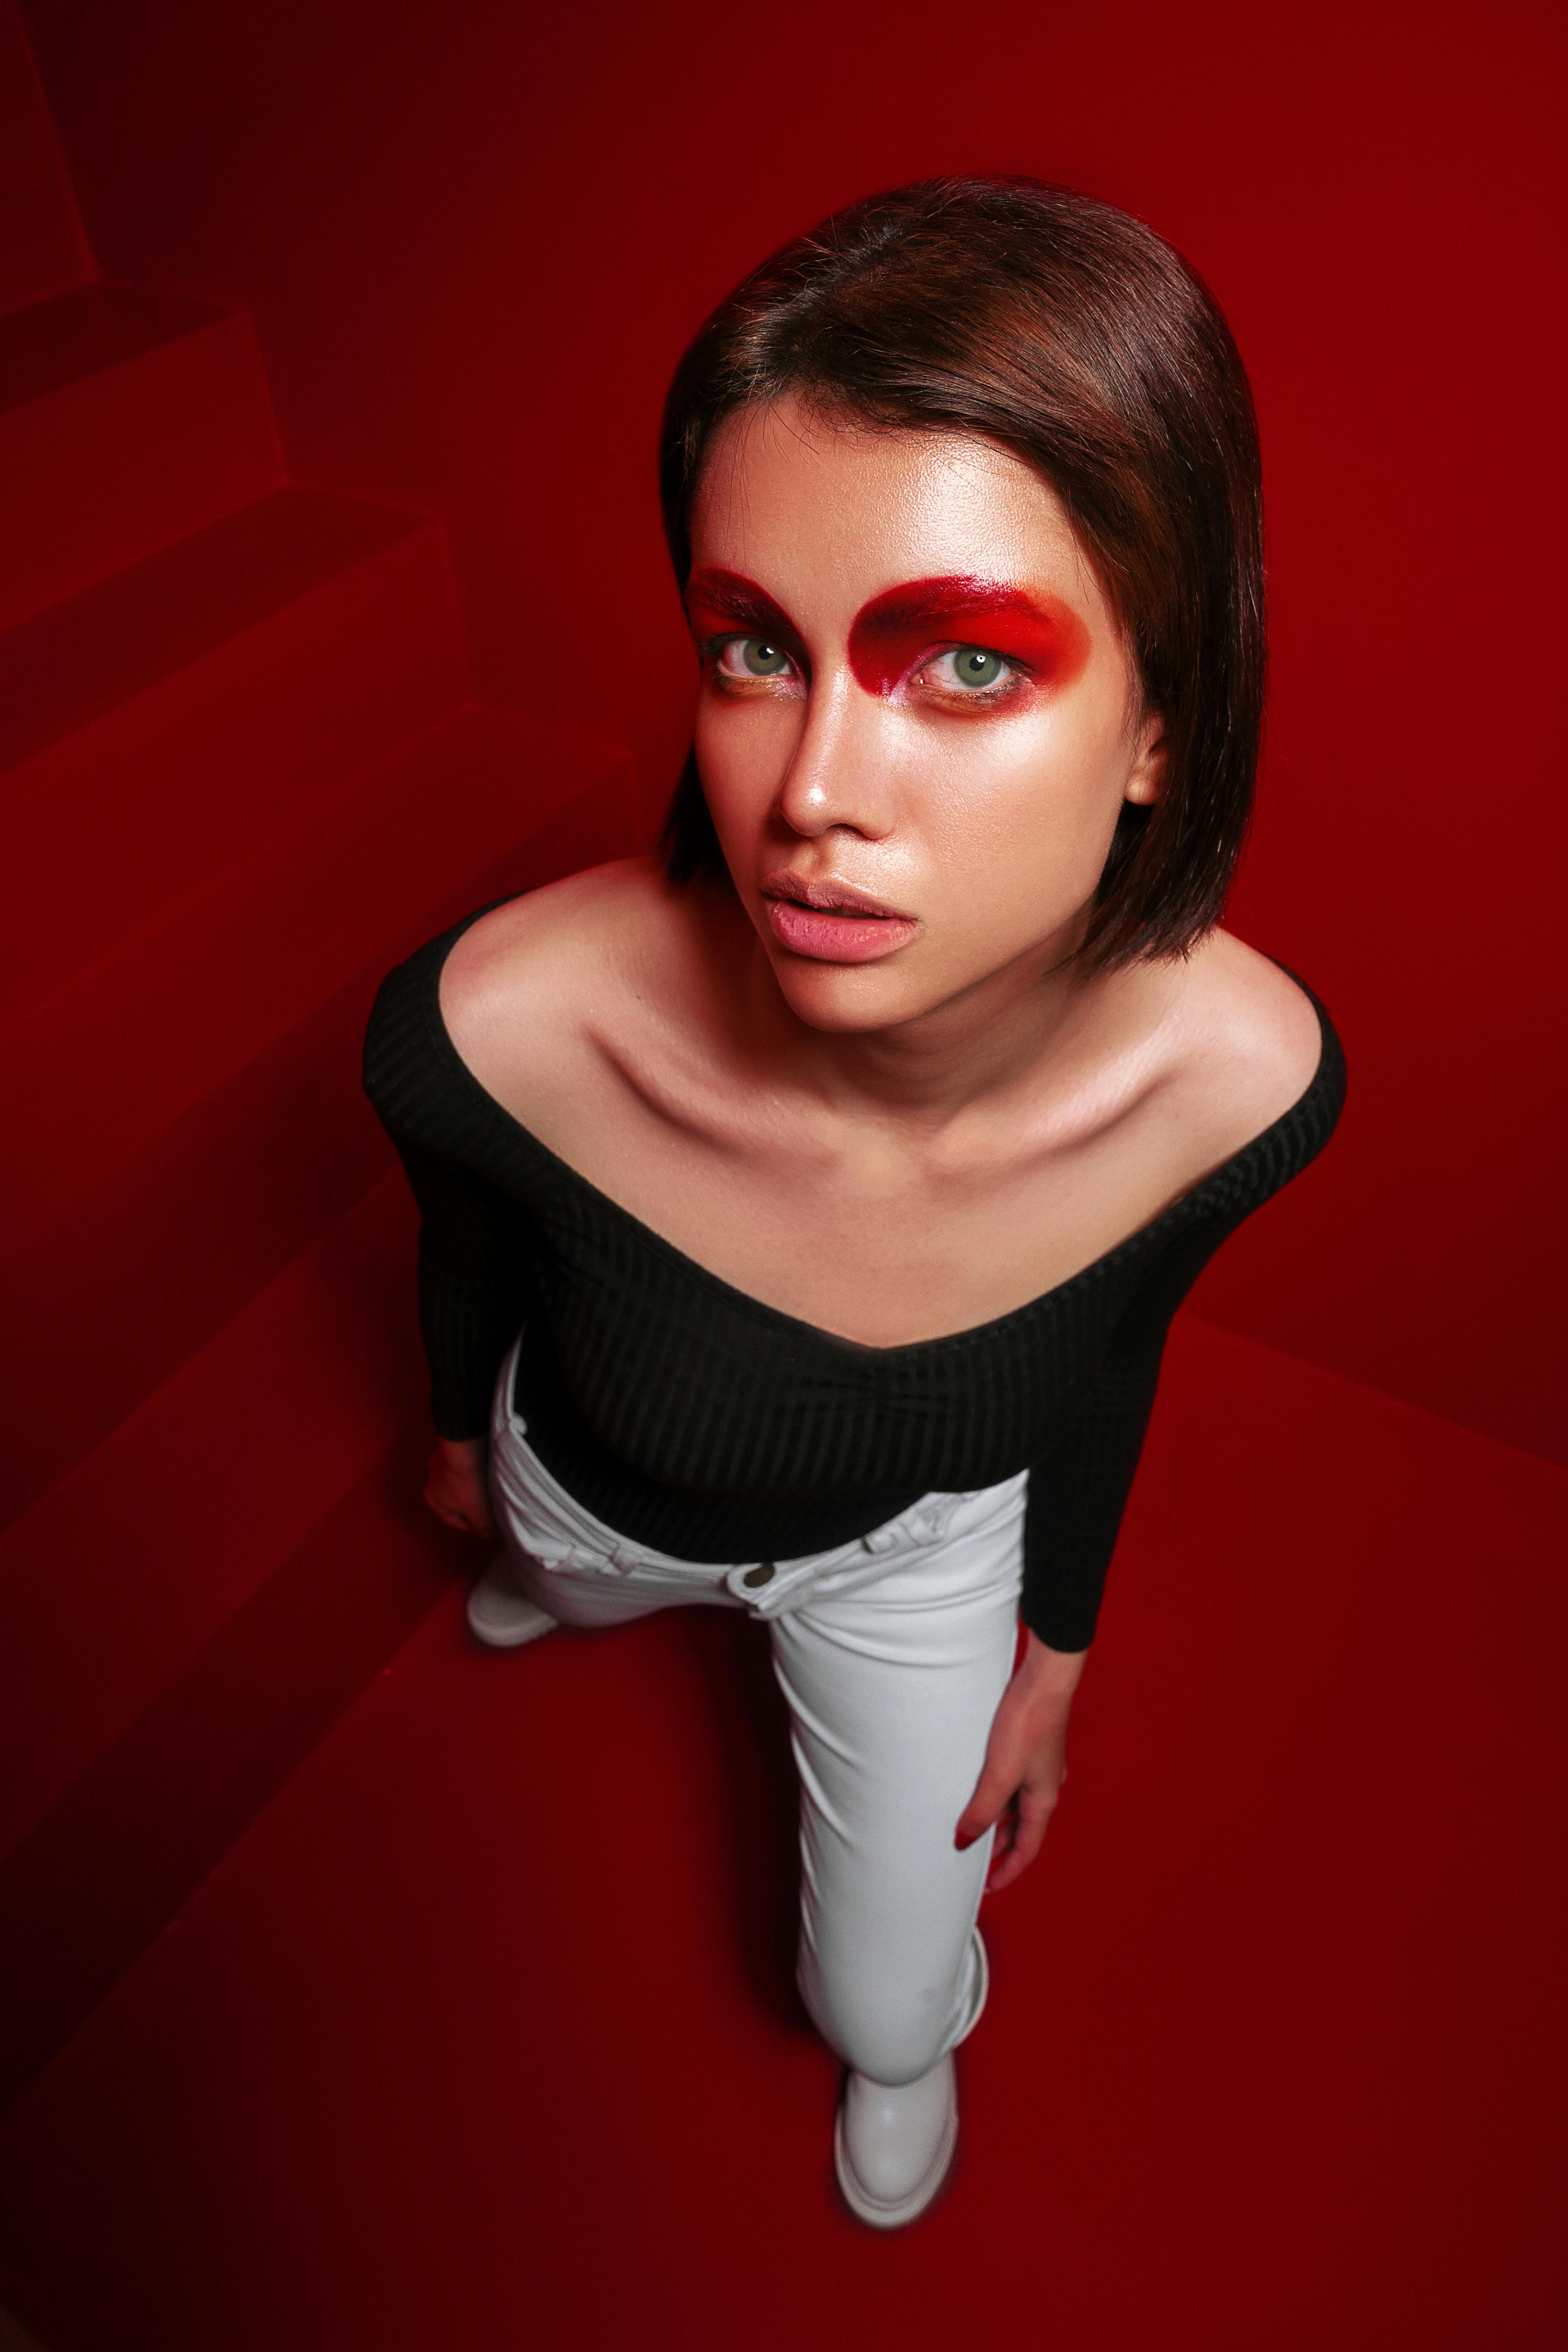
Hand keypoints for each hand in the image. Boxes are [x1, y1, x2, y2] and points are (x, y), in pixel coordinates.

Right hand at [423, 1435, 496, 1539]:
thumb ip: (484, 1528)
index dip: (473, 1526)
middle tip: (491, 1506)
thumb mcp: (478, 1512)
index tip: (488, 1525)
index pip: (454, 1521)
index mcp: (432, 1499)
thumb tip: (490, 1536)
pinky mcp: (453, 1447)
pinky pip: (466, 1464)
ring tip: (492, 1487)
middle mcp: (432, 1480)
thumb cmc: (468, 1482)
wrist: (465, 1443)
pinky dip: (476, 1468)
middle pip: (457, 1501)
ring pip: (461, 1481)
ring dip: (475, 1486)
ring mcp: (440, 1461)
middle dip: (474, 1505)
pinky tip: (488, 1468)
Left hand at [955, 1630, 1085, 1893]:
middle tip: (972, 1860)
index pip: (1026, 1848)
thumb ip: (982, 1810)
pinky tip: (975, 1788)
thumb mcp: (999, 1774)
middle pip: (1020, 1829)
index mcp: (1043, 1800)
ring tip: (967, 1828)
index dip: (1008, 1871)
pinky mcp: (1027, 1747)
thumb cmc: (1028, 1724)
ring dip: (994, 1820)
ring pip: (1014, 1805)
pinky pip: (1009, 1783)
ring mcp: (1037, 1767)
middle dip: (998, 1847)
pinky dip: (994, 1795)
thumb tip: (965, 1839)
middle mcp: (1044, 1787)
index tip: (990, 1887)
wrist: (1043, 1680)